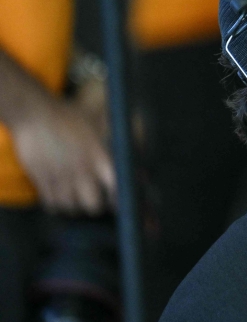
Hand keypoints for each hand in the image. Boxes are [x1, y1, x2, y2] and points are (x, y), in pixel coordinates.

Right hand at [9, 94, 116, 215]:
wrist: (35, 113)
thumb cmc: (69, 116)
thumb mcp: (98, 124)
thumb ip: (115, 141)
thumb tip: (136, 151)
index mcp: (99, 156)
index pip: (117, 187)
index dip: (120, 199)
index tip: (120, 202)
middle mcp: (81, 169)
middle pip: (94, 205)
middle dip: (97, 206)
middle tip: (96, 201)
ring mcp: (60, 176)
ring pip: (71, 207)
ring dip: (76, 206)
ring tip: (77, 199)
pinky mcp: (41, 179)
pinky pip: (52, 204)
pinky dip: (58, 204)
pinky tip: (61, 196)